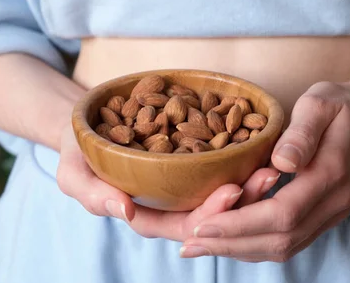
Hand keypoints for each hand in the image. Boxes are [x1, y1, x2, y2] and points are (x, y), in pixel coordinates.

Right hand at [56, 124, 280, 241]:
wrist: (87, 123)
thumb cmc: (77, 153)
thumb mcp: (74, 174)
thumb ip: (93, 194)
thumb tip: (122, 211)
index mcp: (149, 216)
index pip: (186, 227)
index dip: (211, 215)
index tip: (232, 192)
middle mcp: (173, 204)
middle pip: (216, 211)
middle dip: (245, 198)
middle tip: (268, 176)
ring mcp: (184, 182)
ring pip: (224, 189)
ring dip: (251, 179)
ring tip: (275, 160)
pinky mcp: (192, 157)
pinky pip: (221, 162)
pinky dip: (243, 156)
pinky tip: (263, 141)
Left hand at [180, 81, 349, 261]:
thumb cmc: (343, 106)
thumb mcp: (322, 104)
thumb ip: (302, 133)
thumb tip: (281, 162)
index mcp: (330, 175)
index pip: (282, 214)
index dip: (240, 224)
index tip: (203, 226)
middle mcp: (333, 203)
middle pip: (280, 240)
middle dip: (231, 244)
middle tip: (189, 244)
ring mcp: (330, 214)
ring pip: (284, 247)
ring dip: (239, 250)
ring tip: (198, 247)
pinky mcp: (324, 216)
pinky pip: (288, 241)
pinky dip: (254, 245)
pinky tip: (227, 241)